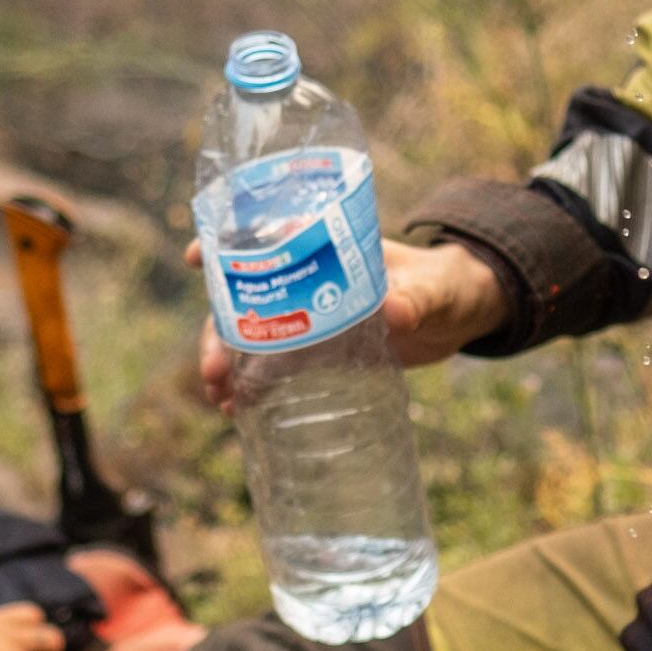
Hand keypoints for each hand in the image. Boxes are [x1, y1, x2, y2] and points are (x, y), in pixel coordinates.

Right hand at [186, 234, 507, 412]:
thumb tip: (395, 310)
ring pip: (252, 336)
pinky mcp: (319, 351)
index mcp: (325, 248)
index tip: (193, 258)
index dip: (224, 245)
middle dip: (217, 331)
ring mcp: (309, 317)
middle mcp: (306, 280)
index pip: (264, 239)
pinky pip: (274, 367)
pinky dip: (252, 386)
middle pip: (245, 299)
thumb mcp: (433, 290)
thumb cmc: (444, 287)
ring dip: (227, 364)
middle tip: (212, 370)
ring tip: (220, 399)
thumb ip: (418, 299)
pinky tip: (238, 411)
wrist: (457, 316)